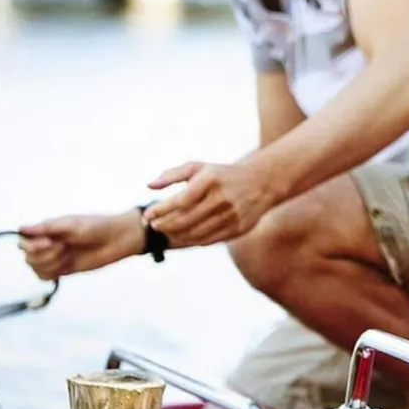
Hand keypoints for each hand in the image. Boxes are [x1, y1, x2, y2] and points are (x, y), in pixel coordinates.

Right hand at [18, 210, 141, 279]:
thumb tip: (21, 228)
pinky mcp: (63, 269)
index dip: (31, 245)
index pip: (23, 241)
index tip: (49, 242)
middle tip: (66, 247)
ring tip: (69, 254)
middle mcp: (47, 243)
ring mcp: (55, 257)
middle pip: (28, 256)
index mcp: (47, 230)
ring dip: (52, 263)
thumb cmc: (96, 226)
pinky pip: (45, 277)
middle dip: (45, 254)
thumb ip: (47, 227)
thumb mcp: (71, 224)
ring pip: (36, 267)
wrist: (117, 239)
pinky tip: (66, 265)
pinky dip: (52, 273)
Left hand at [144, 160, 278, 247]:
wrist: (261, 182)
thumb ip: (172, 175)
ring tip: (165, 231)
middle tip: (153, 226)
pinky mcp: (237, 228)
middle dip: (164, 225)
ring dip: (175, 235)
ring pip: (195, 233)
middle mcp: (222, 198)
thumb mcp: (199, 167)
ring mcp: (231, 215)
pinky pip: (208, 240)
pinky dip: (191, 240)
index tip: (147, 215)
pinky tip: (182, 236)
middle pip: (185, 220)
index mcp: (211, 180)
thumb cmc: (222, 174)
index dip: (160, 210)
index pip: (180, 201)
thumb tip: (149, 186)